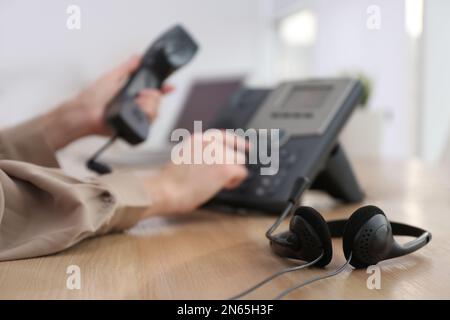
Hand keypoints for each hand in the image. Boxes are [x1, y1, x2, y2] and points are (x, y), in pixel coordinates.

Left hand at [41, 56, 173, 149]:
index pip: (152, 92)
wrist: (86, 113)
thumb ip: (126, 68)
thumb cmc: (93, 97)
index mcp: (131, 94)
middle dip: (153, 96)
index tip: (170, 87)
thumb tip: (137, 57)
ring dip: (148, 105)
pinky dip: (145, 115)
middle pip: (157, 101)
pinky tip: (137, 110)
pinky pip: (149, 123)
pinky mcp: (135, 128)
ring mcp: (136, 118)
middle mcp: (135, 106)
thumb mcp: (112, 77)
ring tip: (137, 102)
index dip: (163, 89)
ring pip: (155, 112)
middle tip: (142, 94)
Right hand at [144, 132, 248, 215]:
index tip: (246, 146)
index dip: (237, 142)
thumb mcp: (183, 157)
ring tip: (218, 183)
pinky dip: (235, 182)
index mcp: (198, 139)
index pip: (223, 136)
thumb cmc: (170, 181)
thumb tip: (211, 162)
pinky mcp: (226, 167)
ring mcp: (219, 153)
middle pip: (235, 150)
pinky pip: (241, 173)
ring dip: (232, 173)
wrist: (166, 189)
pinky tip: (224, 186)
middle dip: (233, 163)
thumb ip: (199, 154)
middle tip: (228, 175)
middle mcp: (211, 142)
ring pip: (239, 161)